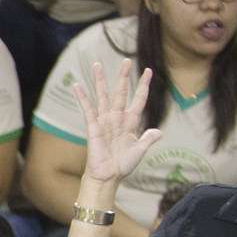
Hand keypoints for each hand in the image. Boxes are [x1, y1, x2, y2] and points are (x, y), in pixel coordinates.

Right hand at [74, 59, 162, 185]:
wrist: (109, 176)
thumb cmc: (123, 165)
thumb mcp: (140, 150)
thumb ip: (148, 138)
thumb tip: (158, 131)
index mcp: (130, 121)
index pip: (138, 98)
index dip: (143, 85)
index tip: (148, 70)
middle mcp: (117, 117)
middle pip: (121, 91)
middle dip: (123, 76)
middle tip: (126, 60)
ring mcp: (105, 121)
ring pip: (103, 95)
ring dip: (100, 80)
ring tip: (98, 64)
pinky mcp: (93, 126)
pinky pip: (88, 109)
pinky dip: (82, 97)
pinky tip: (78, 85)